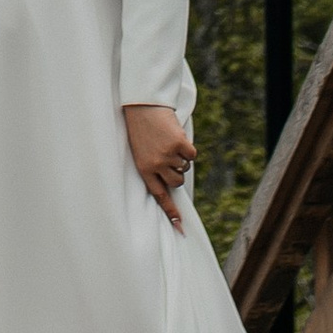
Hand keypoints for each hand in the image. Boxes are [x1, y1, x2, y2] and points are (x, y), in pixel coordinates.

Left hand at [124, 102, 195, 231]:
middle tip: (171, 159)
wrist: (142, 106)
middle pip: (177, 182)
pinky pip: (192, 154)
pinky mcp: (179, 144)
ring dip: (181, 158)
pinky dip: (188, 147)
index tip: (180, 226)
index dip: (170, 212)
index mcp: (144, 169)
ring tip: (168, 143)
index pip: (159, 196)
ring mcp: (168, 155)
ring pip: (185, 168)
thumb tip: (173, 180)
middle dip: (177, 174)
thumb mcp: (141, 152)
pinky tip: (177, 137)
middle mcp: (156, 165)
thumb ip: (153, 167)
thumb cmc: (140, 129)